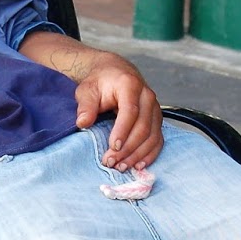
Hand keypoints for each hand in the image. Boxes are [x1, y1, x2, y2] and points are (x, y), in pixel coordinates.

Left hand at [19, 30, 163, 169]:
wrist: (114, 73)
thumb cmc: (100, 82)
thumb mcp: (87, 90)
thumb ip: (85, 106)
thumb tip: (82, 123)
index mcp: (130, 85)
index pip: (130, 111)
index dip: (122, 131)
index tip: (112, 147)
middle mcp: (147, 96)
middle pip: (143, 126)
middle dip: (128, 148)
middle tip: (111, 162)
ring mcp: (155, 108)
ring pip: (152, 136)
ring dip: (138, 155)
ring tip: (121, 167)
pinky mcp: (157, 119)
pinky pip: (158, 139)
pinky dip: (149, 154)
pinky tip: (138, 165)